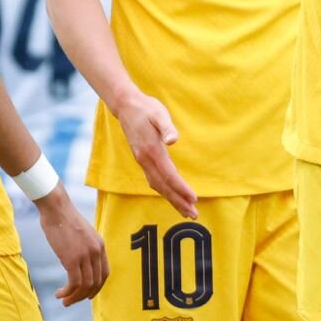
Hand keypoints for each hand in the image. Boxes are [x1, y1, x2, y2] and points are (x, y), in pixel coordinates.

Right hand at [35, 187, 108, 303]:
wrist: (57, 209)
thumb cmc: (65, 220)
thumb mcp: (82, 234)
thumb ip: (85, 247)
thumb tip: (79, 261)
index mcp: (100, 246)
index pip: (105, 273)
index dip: (97, 287)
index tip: (87, 295)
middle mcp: (96, 252)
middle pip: (96, 282)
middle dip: (84, 296)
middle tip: (71, 301)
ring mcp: (85, 256)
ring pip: (85, 286)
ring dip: (75, 297)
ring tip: (64, 301)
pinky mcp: (72, 259)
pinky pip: (74, 283)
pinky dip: (67, 292)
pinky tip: (59, 293)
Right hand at [118, 90, 196, 218]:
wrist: (126, 106)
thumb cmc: (146, 108)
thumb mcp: (159, 113)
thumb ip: (166, 127)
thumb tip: (173, 140)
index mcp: (151, 151)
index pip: (168, 175)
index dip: (181, 189)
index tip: (194, 199)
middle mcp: (145, 160)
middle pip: (163, 186)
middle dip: (178, 201)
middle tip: (194, 214)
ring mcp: (142, 161)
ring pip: (158, 186)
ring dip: (172, 199)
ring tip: (186, 210)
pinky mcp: (142, 159)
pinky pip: (153, 180)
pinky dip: (164, 191)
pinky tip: (171, 195)